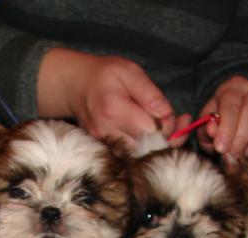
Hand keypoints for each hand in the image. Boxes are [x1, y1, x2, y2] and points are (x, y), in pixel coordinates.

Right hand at [39, 49, 176, 148]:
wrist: (76, 86)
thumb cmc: (104, 75)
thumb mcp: (129, 72)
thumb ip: (149, 93)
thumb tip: (166, 114)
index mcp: (114, 109)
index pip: (150, 129)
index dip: (166, 124)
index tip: (168, 114)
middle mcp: (106, 130)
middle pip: (146, 146)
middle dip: (164, 137)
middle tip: (171, 122)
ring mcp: (103, 142)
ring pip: (139, 154)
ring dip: (155, 144)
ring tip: (160, 127)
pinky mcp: (103, 148)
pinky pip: (130, 155)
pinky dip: (143, 147)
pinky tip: (147, 134)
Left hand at [196, 76, 247, 159]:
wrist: (237, 116)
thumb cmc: (219, 122)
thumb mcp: (206, 125)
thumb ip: (206, 129)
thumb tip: (213, 130)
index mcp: (232, 88)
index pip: (231, 103)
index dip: (227, 128)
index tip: (221, 148)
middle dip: (243, 137)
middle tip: (233, 154)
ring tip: (244, 153)